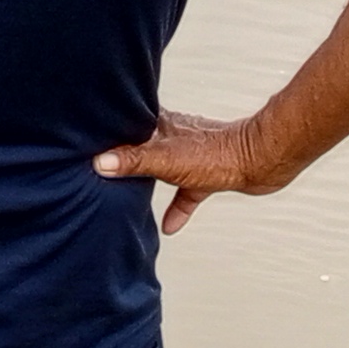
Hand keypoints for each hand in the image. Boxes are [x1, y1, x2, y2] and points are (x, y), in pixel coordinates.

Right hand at [95, 111, 294, 235]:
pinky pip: (185, 193)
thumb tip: (98, 163)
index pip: (127, 122)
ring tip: (127, 195)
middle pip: (140, 146)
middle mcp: (173, 137)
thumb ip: (132, 161)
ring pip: (160, 169)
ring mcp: (189, 156)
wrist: (262, 161)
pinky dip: (176, 208)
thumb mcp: (165, 160)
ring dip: (147, 181)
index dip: (107, 127)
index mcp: (160, 126)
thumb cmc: (218, 154)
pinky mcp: (206, 175)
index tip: (86, 135)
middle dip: (121, 156)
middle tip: (100, 167)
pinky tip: (169, 225)